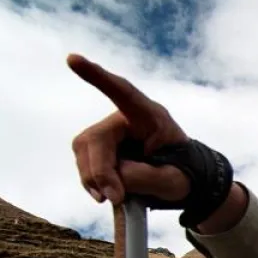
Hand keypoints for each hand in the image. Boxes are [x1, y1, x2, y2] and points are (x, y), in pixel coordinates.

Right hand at [68, 54, 190, 204]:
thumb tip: (111, 182)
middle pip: (96, 139)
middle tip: (114, 198)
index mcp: (151, 117)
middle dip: (100, 172)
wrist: (185, 181)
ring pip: (84, 151)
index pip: (123, 92)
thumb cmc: (184, 174)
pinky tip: (106, 194)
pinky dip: (92, 182)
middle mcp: (125, 119)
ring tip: (116, 197)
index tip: (72, 59)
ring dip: (94, 178)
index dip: (98, 77)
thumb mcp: (172, 181)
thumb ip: (144, 179)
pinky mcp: (100, 149)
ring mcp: (110, 132)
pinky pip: (84, 162)